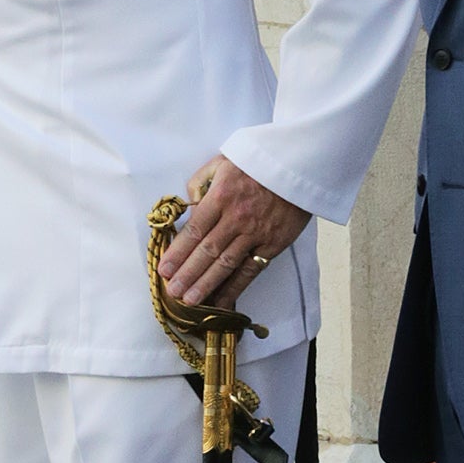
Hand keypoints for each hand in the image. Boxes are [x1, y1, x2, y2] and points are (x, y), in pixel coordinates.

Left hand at [158, 157, 309, 308]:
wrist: (298, 165)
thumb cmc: (258, 163)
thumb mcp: (223, 162)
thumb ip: (200, 182)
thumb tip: (188, 207)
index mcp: (221, 196)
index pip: (195, 230)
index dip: (178, 252)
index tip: (164, 269)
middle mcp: (237, 217)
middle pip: (208, 251)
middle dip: (188, 273)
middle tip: (173, 291)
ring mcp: (256, 233)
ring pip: (227, 264)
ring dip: (207, 284)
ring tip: (190, 300)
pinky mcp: (273, 244)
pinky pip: (250, 270)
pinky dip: (235, 287)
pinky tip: (221, 300)